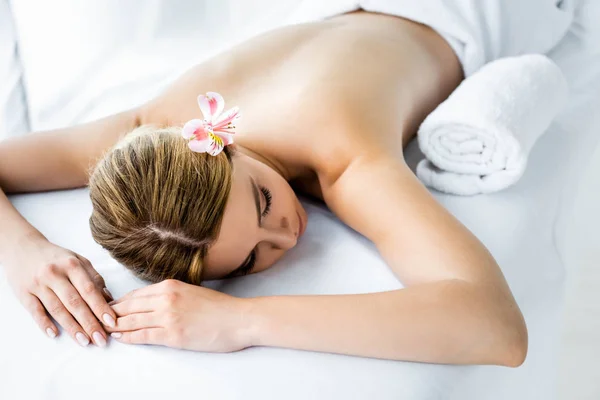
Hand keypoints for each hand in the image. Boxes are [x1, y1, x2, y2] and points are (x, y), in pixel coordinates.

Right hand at [3, 235, 116, 346]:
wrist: (23, 248)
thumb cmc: (56, 257)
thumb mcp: (78, 260)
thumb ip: (94, 278)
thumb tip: (109, 298)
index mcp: (72, 265)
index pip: (89, 290)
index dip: (101, 307)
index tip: (112, 323)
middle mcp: (55, 273)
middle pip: (75, 302)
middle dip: (90, 323)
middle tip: (101, 340)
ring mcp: (38, 284)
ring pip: (57, 309)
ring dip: (72, 328)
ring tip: (84, 342)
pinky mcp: (24, 292)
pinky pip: (35, 311)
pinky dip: (44, 323)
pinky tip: (54, 334)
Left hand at [105, 279, 252, 351]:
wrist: (238, 319)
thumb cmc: (219, 308)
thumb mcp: (191, 292)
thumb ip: (171, 295)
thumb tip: (151, 303)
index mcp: (170, 285)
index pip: (135, 294)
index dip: (118, 302)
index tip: (108, 308)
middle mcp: (166, 298)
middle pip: (128, 306)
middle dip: (110, 314)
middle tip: (97, 319)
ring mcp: (168, 316)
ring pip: (132, 321)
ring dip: (115, 326)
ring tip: (103, 330)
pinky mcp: (173, 334)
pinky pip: (143, 335)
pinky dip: (128, 337)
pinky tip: (120, 338)